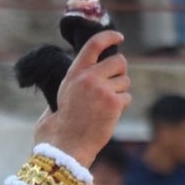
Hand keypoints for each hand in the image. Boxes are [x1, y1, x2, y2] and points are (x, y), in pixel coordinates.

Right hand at [33, 28, 130, 165]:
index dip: (109, 37)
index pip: (94, 44)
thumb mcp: (58, 98)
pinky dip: (121, 107)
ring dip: (120, 92)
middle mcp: (89, 77)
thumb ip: (72, 85)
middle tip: (114, 83)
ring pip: (125, 81)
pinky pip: (127, 98)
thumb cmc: (57, 128)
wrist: (65, 147)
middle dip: (120, 71)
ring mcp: (103, 90)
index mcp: (74, 73)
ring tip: (105, 106)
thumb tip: (82, 79)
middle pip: (119, 61)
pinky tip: (108, 116)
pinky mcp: (114, 104)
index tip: (119, 36)